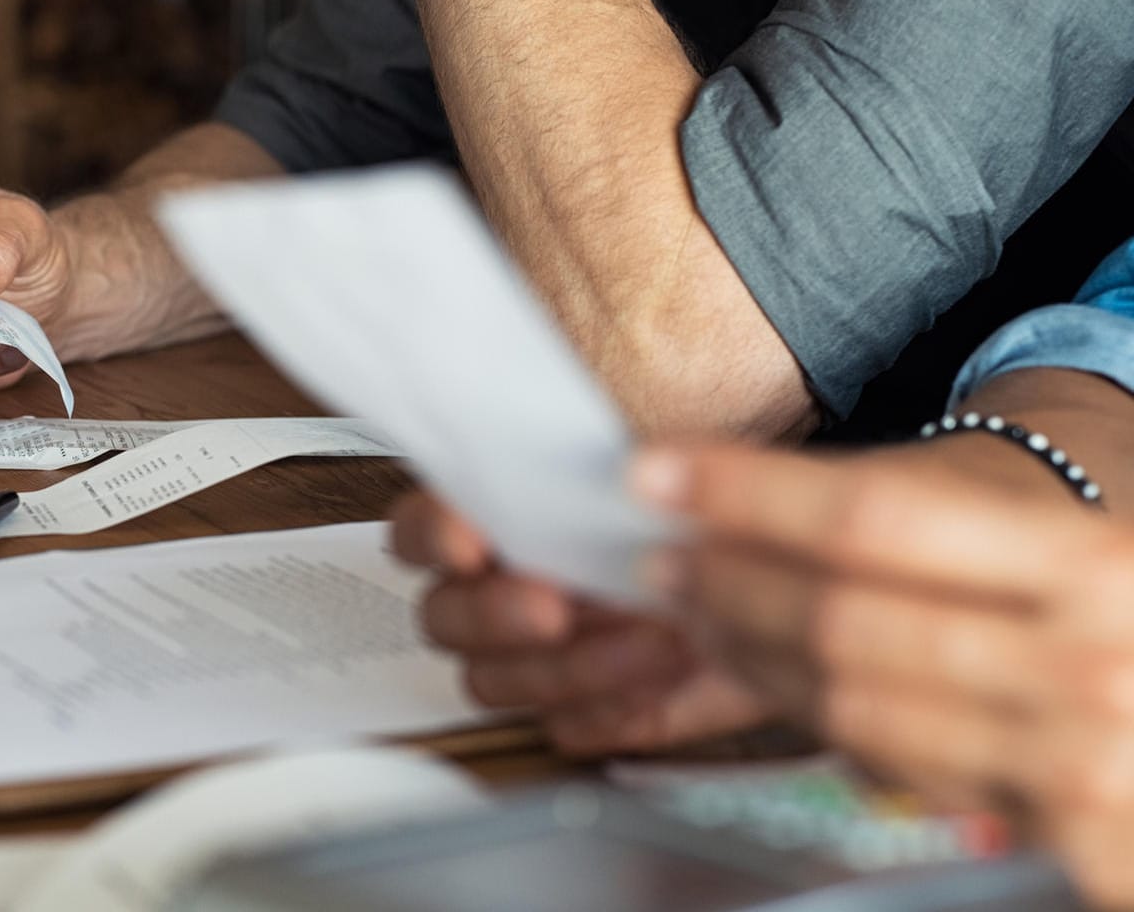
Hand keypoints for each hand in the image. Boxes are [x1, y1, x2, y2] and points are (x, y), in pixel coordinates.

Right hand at [388, 490, 771, 755]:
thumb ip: (619, 469)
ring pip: (493, 682)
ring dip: (567, 665)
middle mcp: (496, 593)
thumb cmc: (704, 517)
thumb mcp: (668, 467)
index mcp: (494, 519)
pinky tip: (659, 680)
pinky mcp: (581, 712)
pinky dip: (609, 709)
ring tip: (649, 636)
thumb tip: (609, 475)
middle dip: (494, 614)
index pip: (420, 529)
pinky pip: (564, 728)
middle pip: (442, 619)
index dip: (434, 537)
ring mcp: (530, 660)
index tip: (471, 543)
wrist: (774, 579)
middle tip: (554, 606)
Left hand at [638, 443, 1133, 907]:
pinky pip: (899, 774)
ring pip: (851, 706)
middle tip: (664, 558)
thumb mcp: (1060, 529)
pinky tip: (782, 684)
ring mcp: (1081, 764)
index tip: (657, 473)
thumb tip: (746, 499)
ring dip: (749, 657)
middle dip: (727, 584)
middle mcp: (1090, 664)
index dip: (747, 494)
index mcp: (1091, 564)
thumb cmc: (1120, 592)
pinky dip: (821, 722)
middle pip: (843, 619)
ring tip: (701, 618)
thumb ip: (925, 517)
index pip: (873, 519)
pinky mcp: (1069, 840)